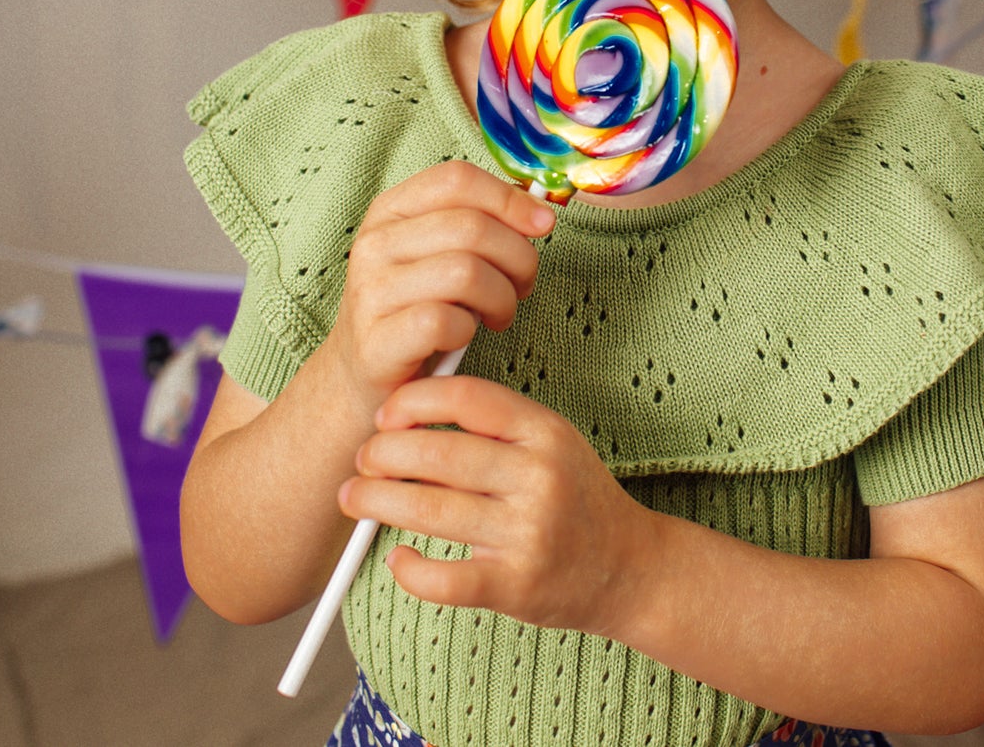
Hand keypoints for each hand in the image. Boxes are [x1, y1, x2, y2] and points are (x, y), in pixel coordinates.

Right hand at [323, 161, 555, 420]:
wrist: (363, 376)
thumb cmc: (417, 308)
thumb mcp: (440, 253)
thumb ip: (480, 224)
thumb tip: (540, 212)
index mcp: (391, 210)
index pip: (457, 179)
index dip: (509, 198)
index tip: (543, 223)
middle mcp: (375, 244)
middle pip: (472, 228)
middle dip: (518, 258)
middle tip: (523, 285)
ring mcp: (371, 293)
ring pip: (466, 273)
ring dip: (502, 298)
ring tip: (499, 314)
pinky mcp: (376, 342)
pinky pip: (445, 321)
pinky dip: (469, 330)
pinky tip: (464, 336)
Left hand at [340, 374, 656, 637]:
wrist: (630, 567)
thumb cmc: (578, 498)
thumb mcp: (553, 443)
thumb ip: (496, 424)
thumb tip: (410, 416)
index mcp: (546, 432)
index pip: (467, 398)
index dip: (415, 401)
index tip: (386, 413)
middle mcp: (539, 476)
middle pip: (440, 453)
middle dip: (384, 453)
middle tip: (362, 459)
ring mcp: (528, 532)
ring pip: (431, 510)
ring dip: (378, 502)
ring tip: (354, 498)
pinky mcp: (516, 585)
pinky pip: (445, 578)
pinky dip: (410, 570)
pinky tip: (399, 560)